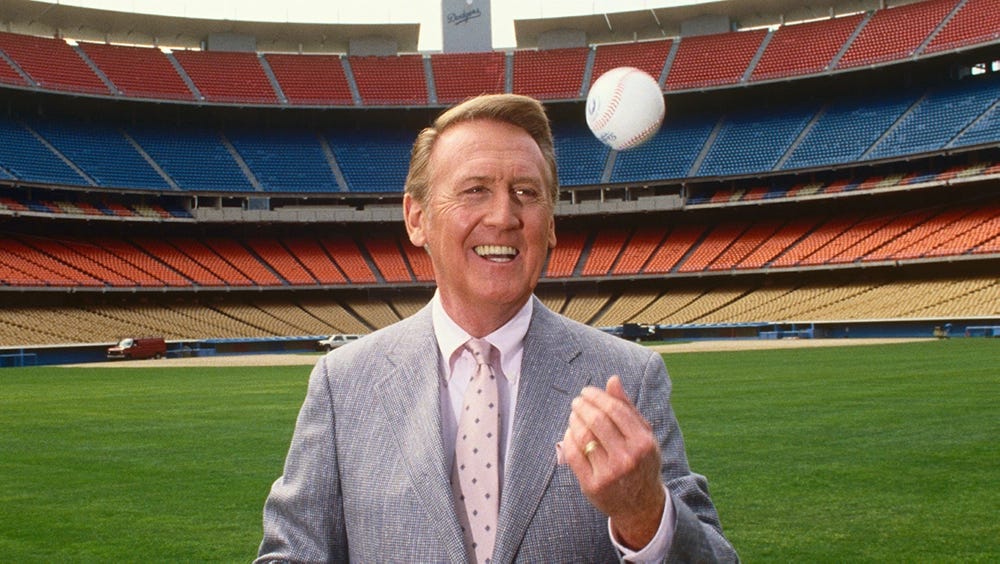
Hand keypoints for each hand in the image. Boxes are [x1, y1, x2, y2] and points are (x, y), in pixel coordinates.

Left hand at [563, 375, 665, 549]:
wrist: (640, 504)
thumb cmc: (641, 461)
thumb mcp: (643, 435)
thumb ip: (627, 407)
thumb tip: (612, 380)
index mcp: (643, 442)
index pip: (615, 410)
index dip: (597, 396)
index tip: (587, 391)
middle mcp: (627, 458)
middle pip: (597, 421)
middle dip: (582, 406)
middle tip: (577, 401)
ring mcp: (609, 473)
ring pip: (583, 436)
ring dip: (574, 420)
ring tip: (574, 415)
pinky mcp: (592, 485)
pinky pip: (573, 454)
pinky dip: (568, 439)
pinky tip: (570, 432)